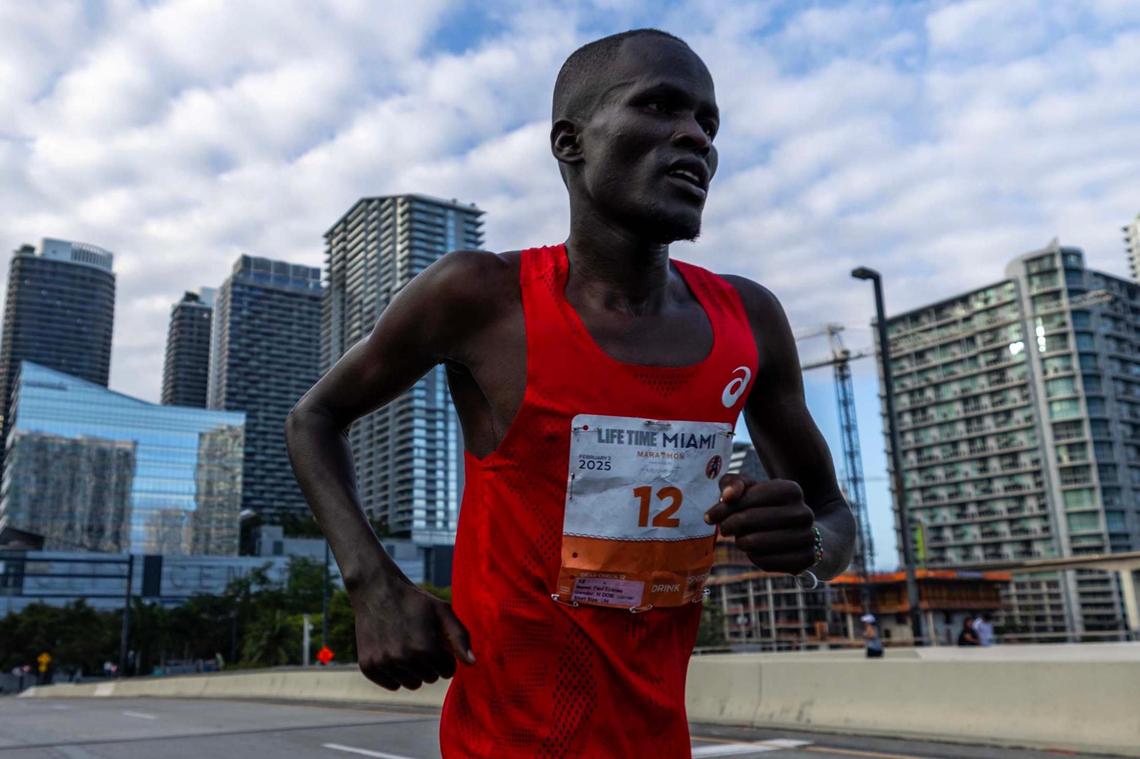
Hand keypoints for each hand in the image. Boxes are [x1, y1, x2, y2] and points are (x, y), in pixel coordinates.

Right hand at [350, 580, 474, 690]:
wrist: (376, 591)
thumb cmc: (414, 601)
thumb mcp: (442, 612)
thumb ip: (460, 638)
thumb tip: (472, 664)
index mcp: (425, 647)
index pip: (447, 671)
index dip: (445, 656)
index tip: (438, 641)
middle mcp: (403, 659)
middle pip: (430, 678)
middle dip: (430, 663)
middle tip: (420, 640)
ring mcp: (383, 664)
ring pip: (411, 684)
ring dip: (413, 671)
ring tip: (407, 646)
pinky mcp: (368, 667)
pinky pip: (392, 685)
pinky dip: (395, 673)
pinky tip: (392, 652)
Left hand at [704, 474, 816, 573]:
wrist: (798, 532)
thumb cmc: (764, 507)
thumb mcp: (749, 489)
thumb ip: (732, 483)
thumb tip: (728, 496)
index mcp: (791, 489)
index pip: (750, 496)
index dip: (725, 507)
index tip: (710, 516)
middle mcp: (803, 512)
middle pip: (752, 519)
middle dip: (730, 524)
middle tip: (724, 529)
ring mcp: (807, 537)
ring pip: (758, 543)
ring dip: (742, 542)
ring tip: (741, 539)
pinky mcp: (805, 559)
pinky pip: (768, 562)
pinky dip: (755, 558)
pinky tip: (755, 552)